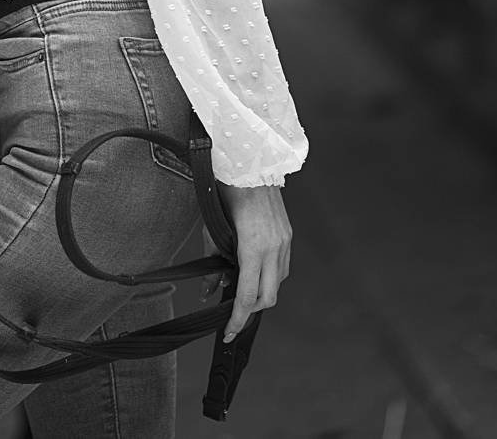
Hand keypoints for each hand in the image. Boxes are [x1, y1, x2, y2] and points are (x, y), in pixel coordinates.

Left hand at [211, 183, 291, 342]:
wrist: (249, 164)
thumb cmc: (226, 191)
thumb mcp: (212, 228)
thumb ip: (212, 260)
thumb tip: (209, 289)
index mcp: (253, 246)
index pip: (247, 296)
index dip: (237, 318)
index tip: (228, 332)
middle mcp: (274, 247)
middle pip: (267, 298)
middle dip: (250, 309)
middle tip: (233, 311)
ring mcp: (284, 241)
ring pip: (277, 283)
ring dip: (260, 291)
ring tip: (240, 284)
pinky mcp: (287, 235)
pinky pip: (281, 266)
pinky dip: (268, 275)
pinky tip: (254, 269)